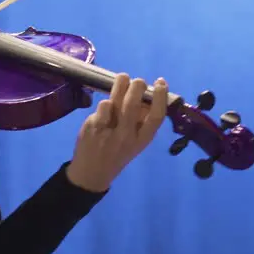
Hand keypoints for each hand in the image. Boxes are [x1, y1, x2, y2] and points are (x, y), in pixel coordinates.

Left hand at [66, 74, 169, 191]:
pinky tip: (107, 105)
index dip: (160, 97)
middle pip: (133, 104)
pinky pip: (102, 105)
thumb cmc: (118, 153)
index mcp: (142, 140)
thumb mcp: (136, 142)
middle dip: (138, 85)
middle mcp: (126, 136)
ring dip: (121, 85)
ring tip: (123, 79)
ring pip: (115, 101)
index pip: (156, 116)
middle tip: (138, 81)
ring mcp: (108, 132)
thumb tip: (146, 93)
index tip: (160, 82)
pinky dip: (106, 101)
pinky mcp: (93, 127)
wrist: (92, 173)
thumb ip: (142, 121)